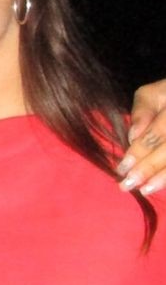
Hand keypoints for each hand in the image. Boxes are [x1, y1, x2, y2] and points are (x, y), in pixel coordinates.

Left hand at [118, 79, 165, 194]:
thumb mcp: (152, 94)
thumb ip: (142, 111)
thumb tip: (133, 136)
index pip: (158, 132)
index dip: (140, 151)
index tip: (122, 167)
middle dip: (149, 168)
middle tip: (127, 184)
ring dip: (162, 178)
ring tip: (144, 190)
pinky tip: (158, 185)